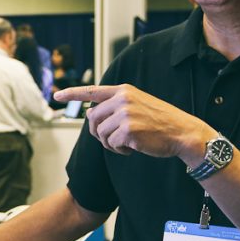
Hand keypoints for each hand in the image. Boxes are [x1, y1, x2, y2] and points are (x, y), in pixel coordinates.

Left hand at [53, 84, 214, 162]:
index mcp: (124, 91)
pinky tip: (134, 147)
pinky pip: (111, 145)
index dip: (72, 93)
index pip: (92, 91)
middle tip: (114, 139)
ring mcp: (125, 114)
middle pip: (92, 118)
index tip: (56, 95)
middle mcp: (122, 100)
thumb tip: (91, 116)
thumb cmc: (161, 122)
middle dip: (98, 132)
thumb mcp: (138, 104)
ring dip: (110, 143)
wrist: (183, 132)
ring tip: (128, 142)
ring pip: (100, 133)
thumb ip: (116, 106)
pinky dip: (120, 150)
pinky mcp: (128, 131)